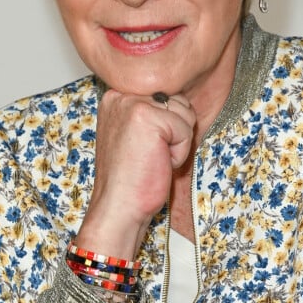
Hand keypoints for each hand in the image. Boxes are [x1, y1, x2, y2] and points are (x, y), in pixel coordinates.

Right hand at [74, 89, 195, 259]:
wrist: (118, 208)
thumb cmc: (130, 177)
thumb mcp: (134, 132)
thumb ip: (150, 110)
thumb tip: (179, 100)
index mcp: (116, 96)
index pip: (163, 95)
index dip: (167, 124)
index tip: (145, 146)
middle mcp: (121, 95)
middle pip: (176, 100)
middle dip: (174, 131)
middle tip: (150, 154)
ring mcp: (133, 104)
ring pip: (184, 112)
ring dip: (178, 141)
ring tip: (153, 157)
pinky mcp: (148, 117)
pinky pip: (185, 130)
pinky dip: (180, 153)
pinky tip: (158, 163)